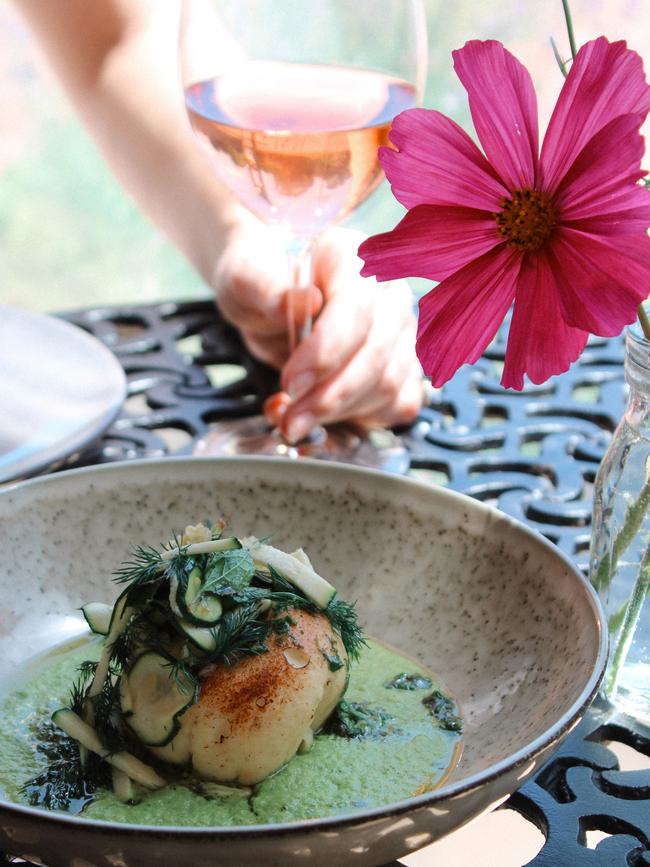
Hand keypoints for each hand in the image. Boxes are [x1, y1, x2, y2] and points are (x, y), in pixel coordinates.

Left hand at [213, 218, 423, 442]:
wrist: (272, 299)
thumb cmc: (263, 284)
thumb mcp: (245, 276)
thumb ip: (265, 284)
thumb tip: (303, 300)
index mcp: (352, 259)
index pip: (355, 311)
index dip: (325, 354)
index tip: (291, 382)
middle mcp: (387, 293)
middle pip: (376, 355)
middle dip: (329, 397)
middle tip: (290, 417)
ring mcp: (401, 331)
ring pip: (388, 385)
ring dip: (340, 413)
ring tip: (295, 419)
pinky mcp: (402, 366)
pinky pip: (399, 403)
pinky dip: (361, 420)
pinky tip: (325, 418)